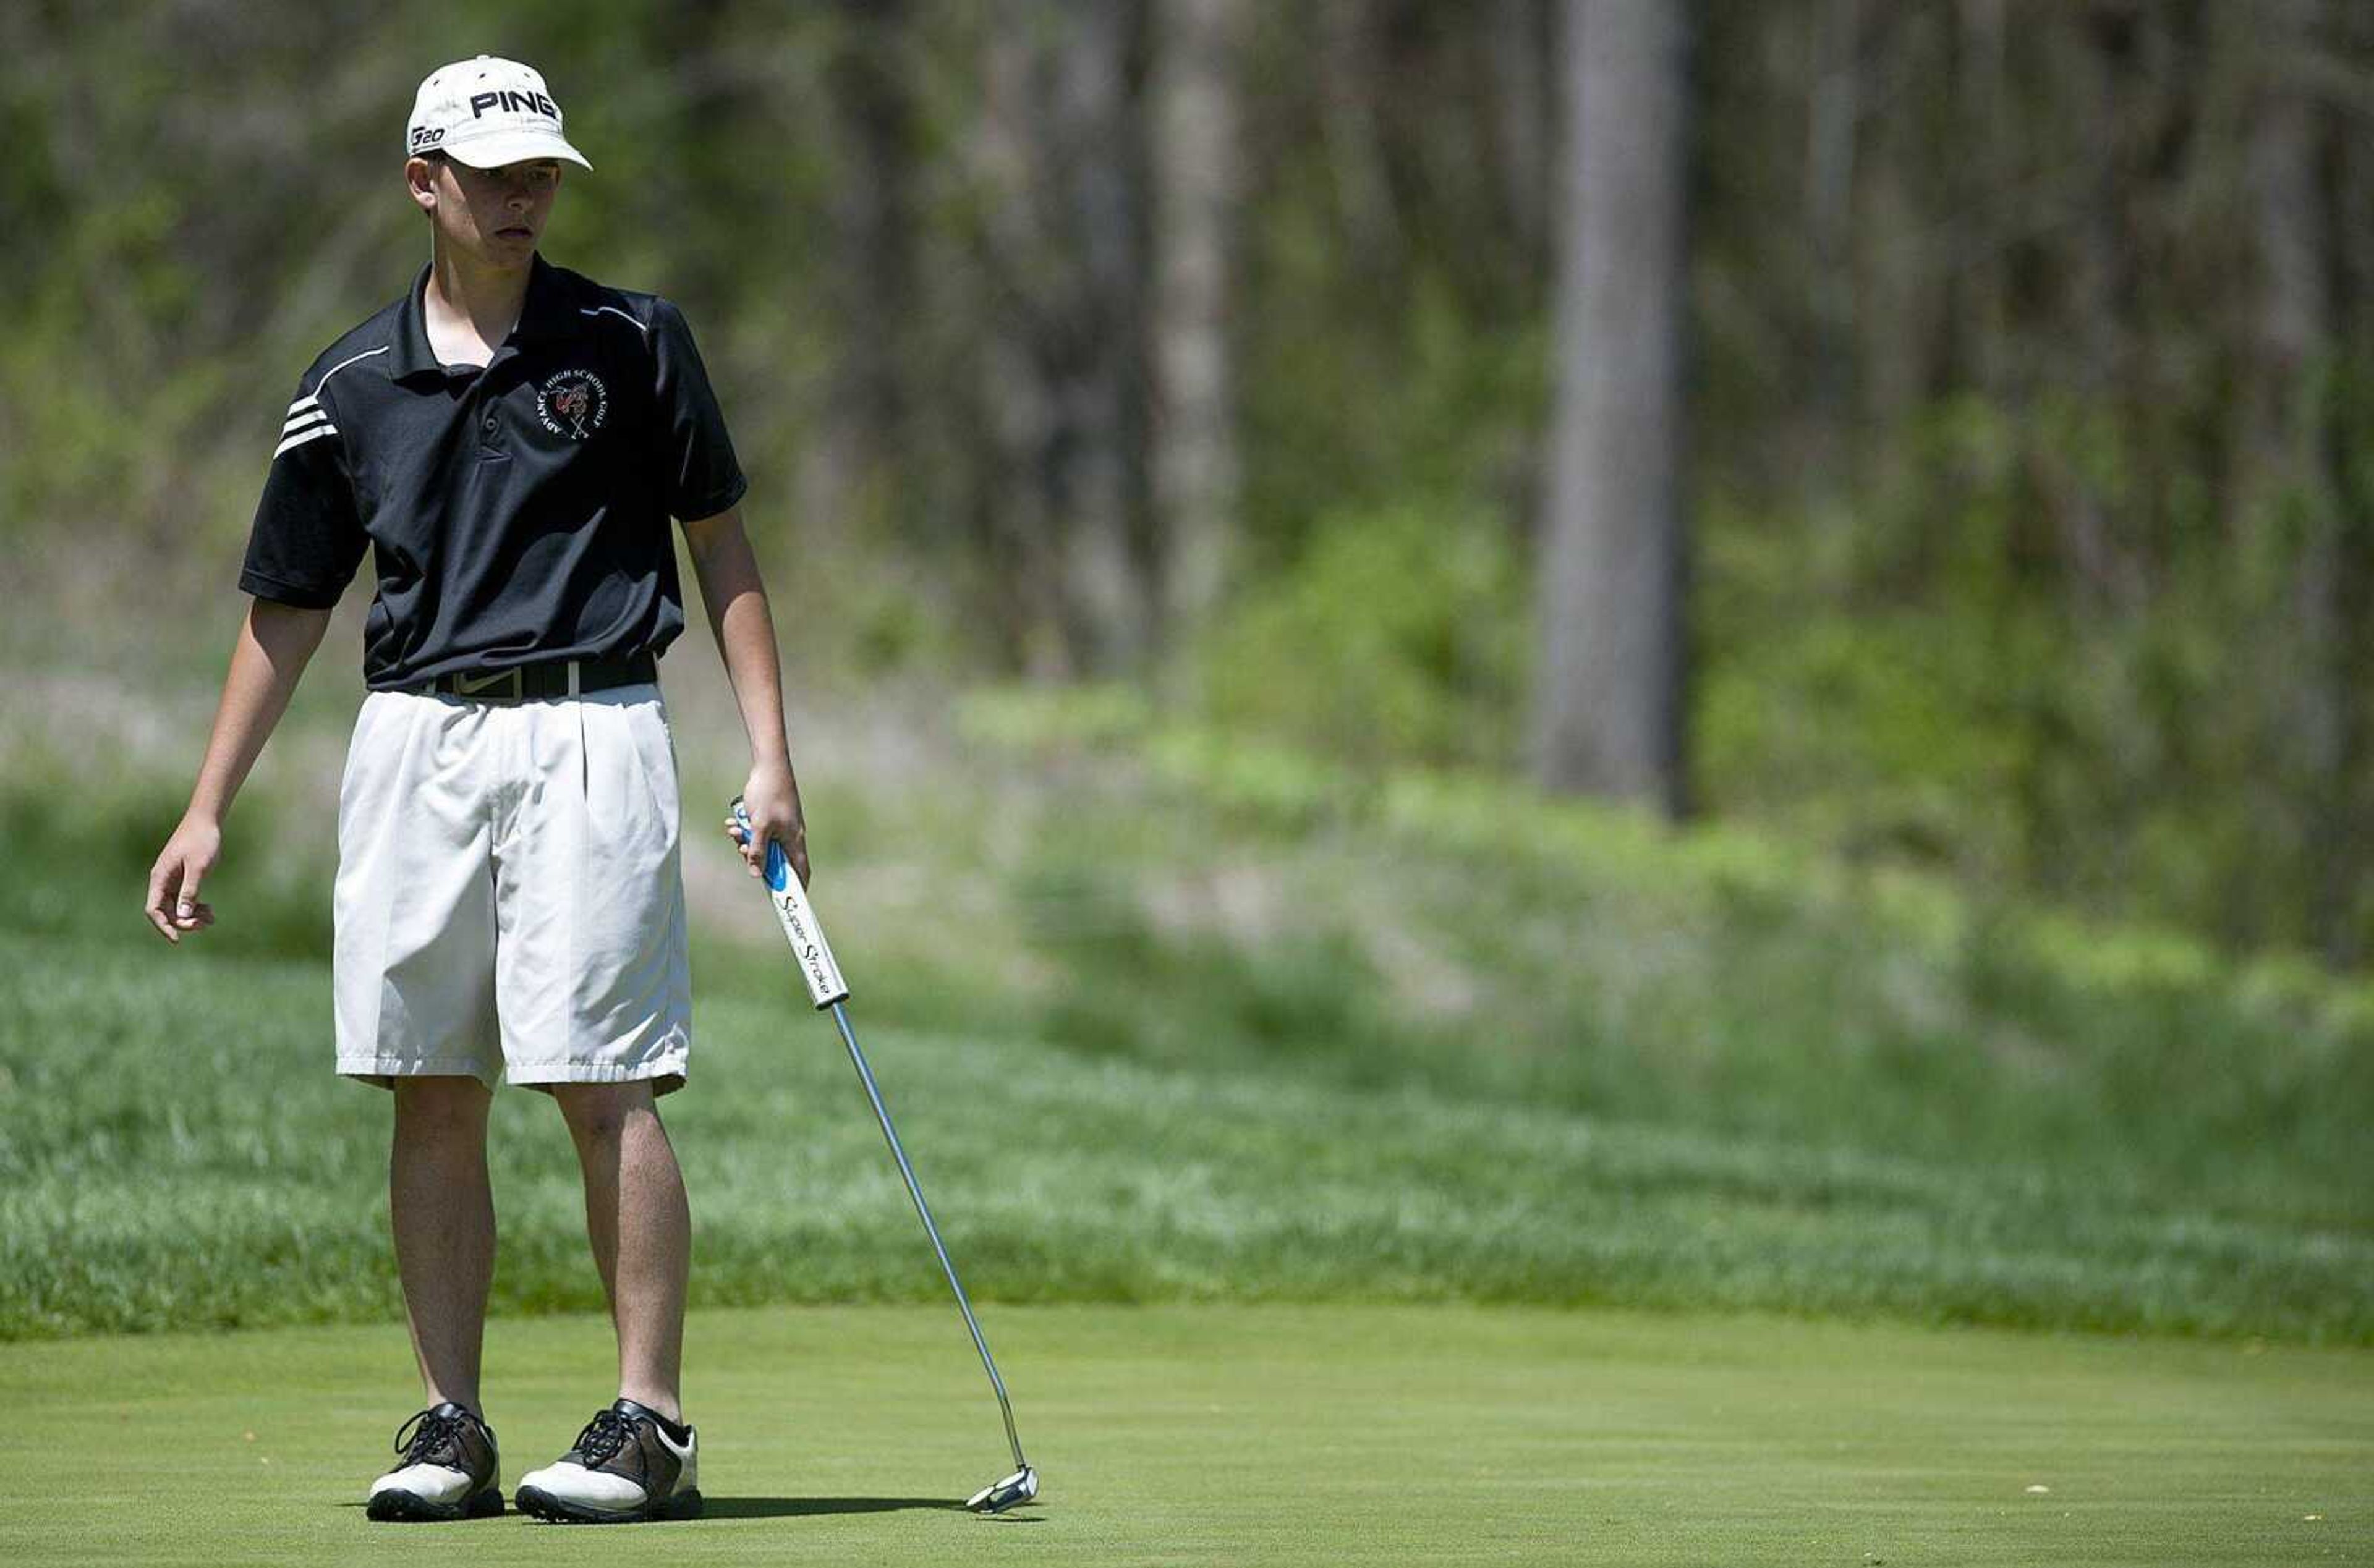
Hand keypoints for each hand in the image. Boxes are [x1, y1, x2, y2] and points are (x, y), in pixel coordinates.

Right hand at [145, 814, 222, 943]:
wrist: (206, 821)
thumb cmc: (201, 840)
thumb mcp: (198, 867)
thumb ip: (190, 890)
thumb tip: (183, 915)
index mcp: (160, 878)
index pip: (154, 910)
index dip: (164, 926)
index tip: (177, 939)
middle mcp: (162, 881)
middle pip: (166, 912)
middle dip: (184, 921)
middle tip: (205, 924)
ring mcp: (172, 881)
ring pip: (177, 908)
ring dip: (191, 916)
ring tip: (210, 918)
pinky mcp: (183, 879)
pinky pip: (185, 900)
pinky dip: (196, 908)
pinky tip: (209, 911)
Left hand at [726, 763, 807, 887]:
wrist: (769, 766)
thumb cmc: (769, 794)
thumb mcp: (759, 826)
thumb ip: (757, 851)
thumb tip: (754, 874)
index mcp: (794, 841)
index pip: (801, 872)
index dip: (795, 888)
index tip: (786, 901)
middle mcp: (790, 837)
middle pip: (776, 861)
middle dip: (756, 859)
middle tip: (742, 852)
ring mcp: (781, 828)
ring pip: (763, 846)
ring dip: (746, 842)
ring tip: (734, 830)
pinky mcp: (772, 819)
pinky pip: (758, 833)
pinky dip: (745, 831)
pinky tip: (734, 822)